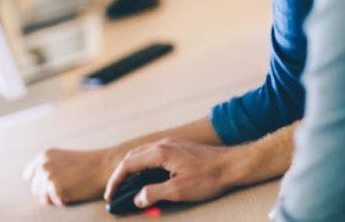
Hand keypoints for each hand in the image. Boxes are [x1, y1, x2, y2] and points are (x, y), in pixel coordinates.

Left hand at [22, 147, 119, 205]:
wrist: (104, 166)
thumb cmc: (87, 164)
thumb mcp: (63, 158)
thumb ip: (49, 166)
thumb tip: (34, 181)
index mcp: (44, 156)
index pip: (29, 174)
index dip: (37, 182)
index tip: (46, 186)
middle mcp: (43, 165)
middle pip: (35, 188)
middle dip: (47, 192)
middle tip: (64, 189)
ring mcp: (49, 177)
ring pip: (42, 198)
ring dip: (54, 198)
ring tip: (68, 192)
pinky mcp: (56, 189)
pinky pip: (53, 203)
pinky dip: (62, 202)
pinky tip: (72, 194)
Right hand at [104, 139, 237, 208]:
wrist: (233, 165)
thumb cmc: (209, 177)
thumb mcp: (179, 190)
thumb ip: (155, 193)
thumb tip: (138, 199)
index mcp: (159, 153)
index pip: (128, 165)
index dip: (116, 181)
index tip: (111, 195)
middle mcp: (162, 145)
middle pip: (132, 158)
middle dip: (121, 175)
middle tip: (115, 192)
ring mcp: (170, 145)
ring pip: (142, 155)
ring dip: (132, 170)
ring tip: (128, 187)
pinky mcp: (178, 149)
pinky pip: (152, 156)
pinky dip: (143, 167)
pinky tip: (147, 178)